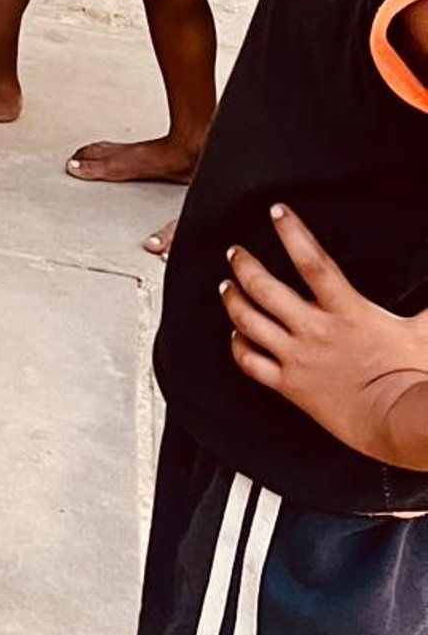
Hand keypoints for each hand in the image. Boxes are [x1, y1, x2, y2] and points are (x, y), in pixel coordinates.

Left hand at [222, 206, 427, 467]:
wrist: (401, 423)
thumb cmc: (416, 377)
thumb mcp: (425, 331)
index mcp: (348, 311)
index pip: (312, 261)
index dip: (292, 232)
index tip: (276, 211)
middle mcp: (315, 330)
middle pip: (265, 288)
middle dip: (244, 265)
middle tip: (234, 252)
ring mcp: (298, 358)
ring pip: (249, 322)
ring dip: (233, 300)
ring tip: (226, 286)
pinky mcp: (291, 386)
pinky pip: (251, 363)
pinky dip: (237, 346)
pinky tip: (235, 336)